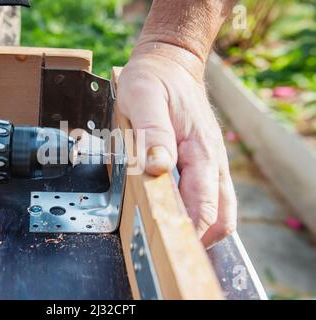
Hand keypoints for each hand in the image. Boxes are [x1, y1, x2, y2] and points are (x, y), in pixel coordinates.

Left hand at [118, 43, 236, 247]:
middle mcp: (212, 161)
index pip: (204, 204)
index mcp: (200, 149)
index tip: (170, 245)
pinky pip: (209, 197)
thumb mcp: (143, 98)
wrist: (169, 64)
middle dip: (199, 238)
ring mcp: (211, 163)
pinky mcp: (204, 163)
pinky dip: (198, 214)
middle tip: (168, 249)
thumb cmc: (154, 79)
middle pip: (220, 217)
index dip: (190, 230)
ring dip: (201, 228)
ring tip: (170, 237)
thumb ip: (151, 133)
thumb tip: (159, 169)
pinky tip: (175, 215)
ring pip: (220, 210)